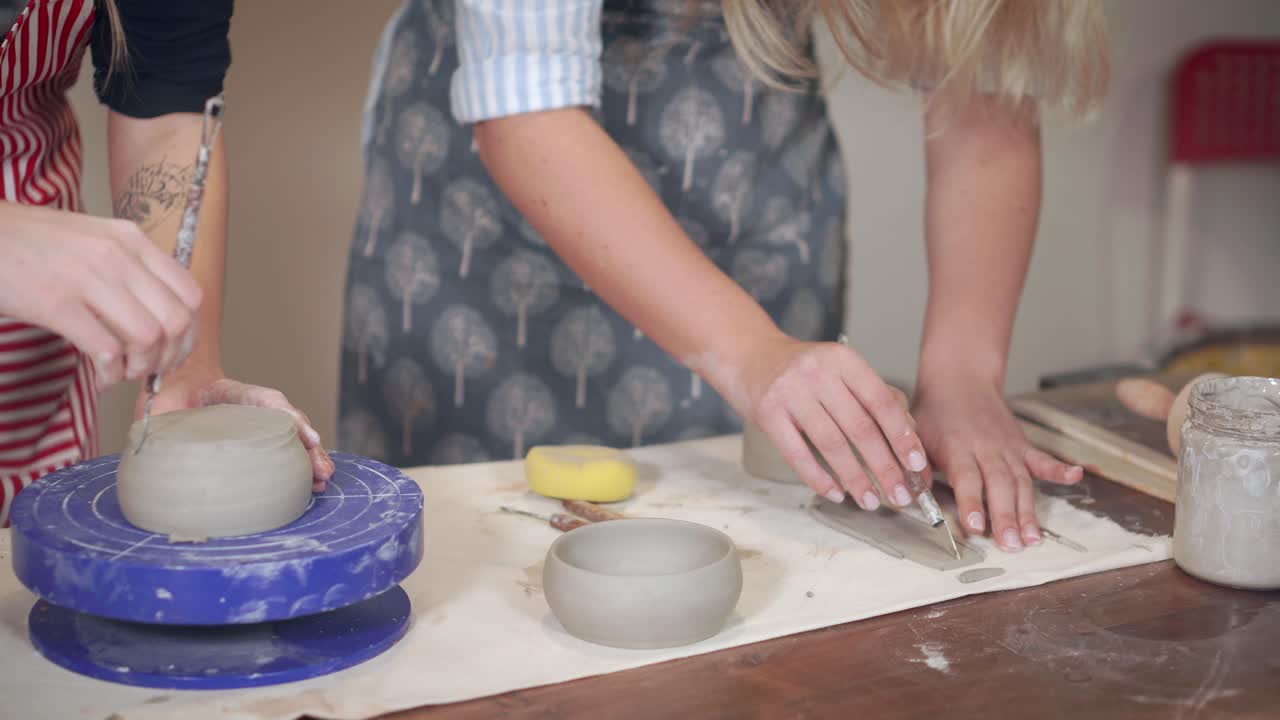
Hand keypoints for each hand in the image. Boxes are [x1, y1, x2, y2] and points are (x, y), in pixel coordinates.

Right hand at [0, 202, 201, 386]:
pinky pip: (107, 349)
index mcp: (131, 239)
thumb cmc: (32, 242)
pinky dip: (111, 372)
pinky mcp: (55, 302)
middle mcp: (117, 255)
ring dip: (140, 367)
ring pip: (148, 337)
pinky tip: (100, 375)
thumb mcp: (93, 238)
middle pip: (176, 320)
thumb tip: (162, 317)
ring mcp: (87, 277)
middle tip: (148, 368)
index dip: (189, 333)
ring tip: (121, 371)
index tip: (173, 350)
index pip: (190, 293)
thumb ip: (130, 267)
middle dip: (169, 356)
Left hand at [138, 365, 335, 490]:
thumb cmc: (169, 393)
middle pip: (288, 425)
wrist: (176, 387)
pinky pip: (281, 454)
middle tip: (321, 469)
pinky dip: (297, 470)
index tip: (301, 433)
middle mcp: (254, 412)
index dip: (285, 415)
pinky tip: (310, 487)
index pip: (265, 399)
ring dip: (310, 460)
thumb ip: (155, 418)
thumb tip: (144, 441)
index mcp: (234, 395)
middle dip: (308, 447)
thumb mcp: (161, 403)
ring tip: (323, 479)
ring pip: (291, 442)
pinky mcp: (256, 443)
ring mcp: (258, 427)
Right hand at [736, 335, 930, 510]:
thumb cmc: (801, 369)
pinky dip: (819, 478)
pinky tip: (836, 492)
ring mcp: (790, 393)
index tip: (916, 464)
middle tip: (900, 494)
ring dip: (855, 478)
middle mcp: (818, 373)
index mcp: (843, 360)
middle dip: (884, 467)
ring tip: (870, 500)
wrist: (750, 357)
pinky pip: (798, 454)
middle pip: (860, 428)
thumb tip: (908, 436)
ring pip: (831, 445)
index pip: (881, 402)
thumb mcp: (840, 370)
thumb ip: (874, 396)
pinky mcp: (768, 414)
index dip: (902, 436)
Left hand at [911, 375, 1082, 551]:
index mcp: (957, 447)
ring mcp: (1008, 447)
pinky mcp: (1022, 445)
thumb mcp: (915, 437)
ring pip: (1021, 481)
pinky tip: (1077, 476)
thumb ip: (914, 467)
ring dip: (1028, 511)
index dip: (971, 503)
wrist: (959, 380)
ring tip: (1033, 538)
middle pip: (999, 485)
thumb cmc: (934, 413)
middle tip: (1012, 545)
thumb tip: (907, 494)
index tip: (976, 527)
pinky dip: (1060, 469)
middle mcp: (986, 448)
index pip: (967, 479)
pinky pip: (1043, 459)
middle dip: (1006, 517)